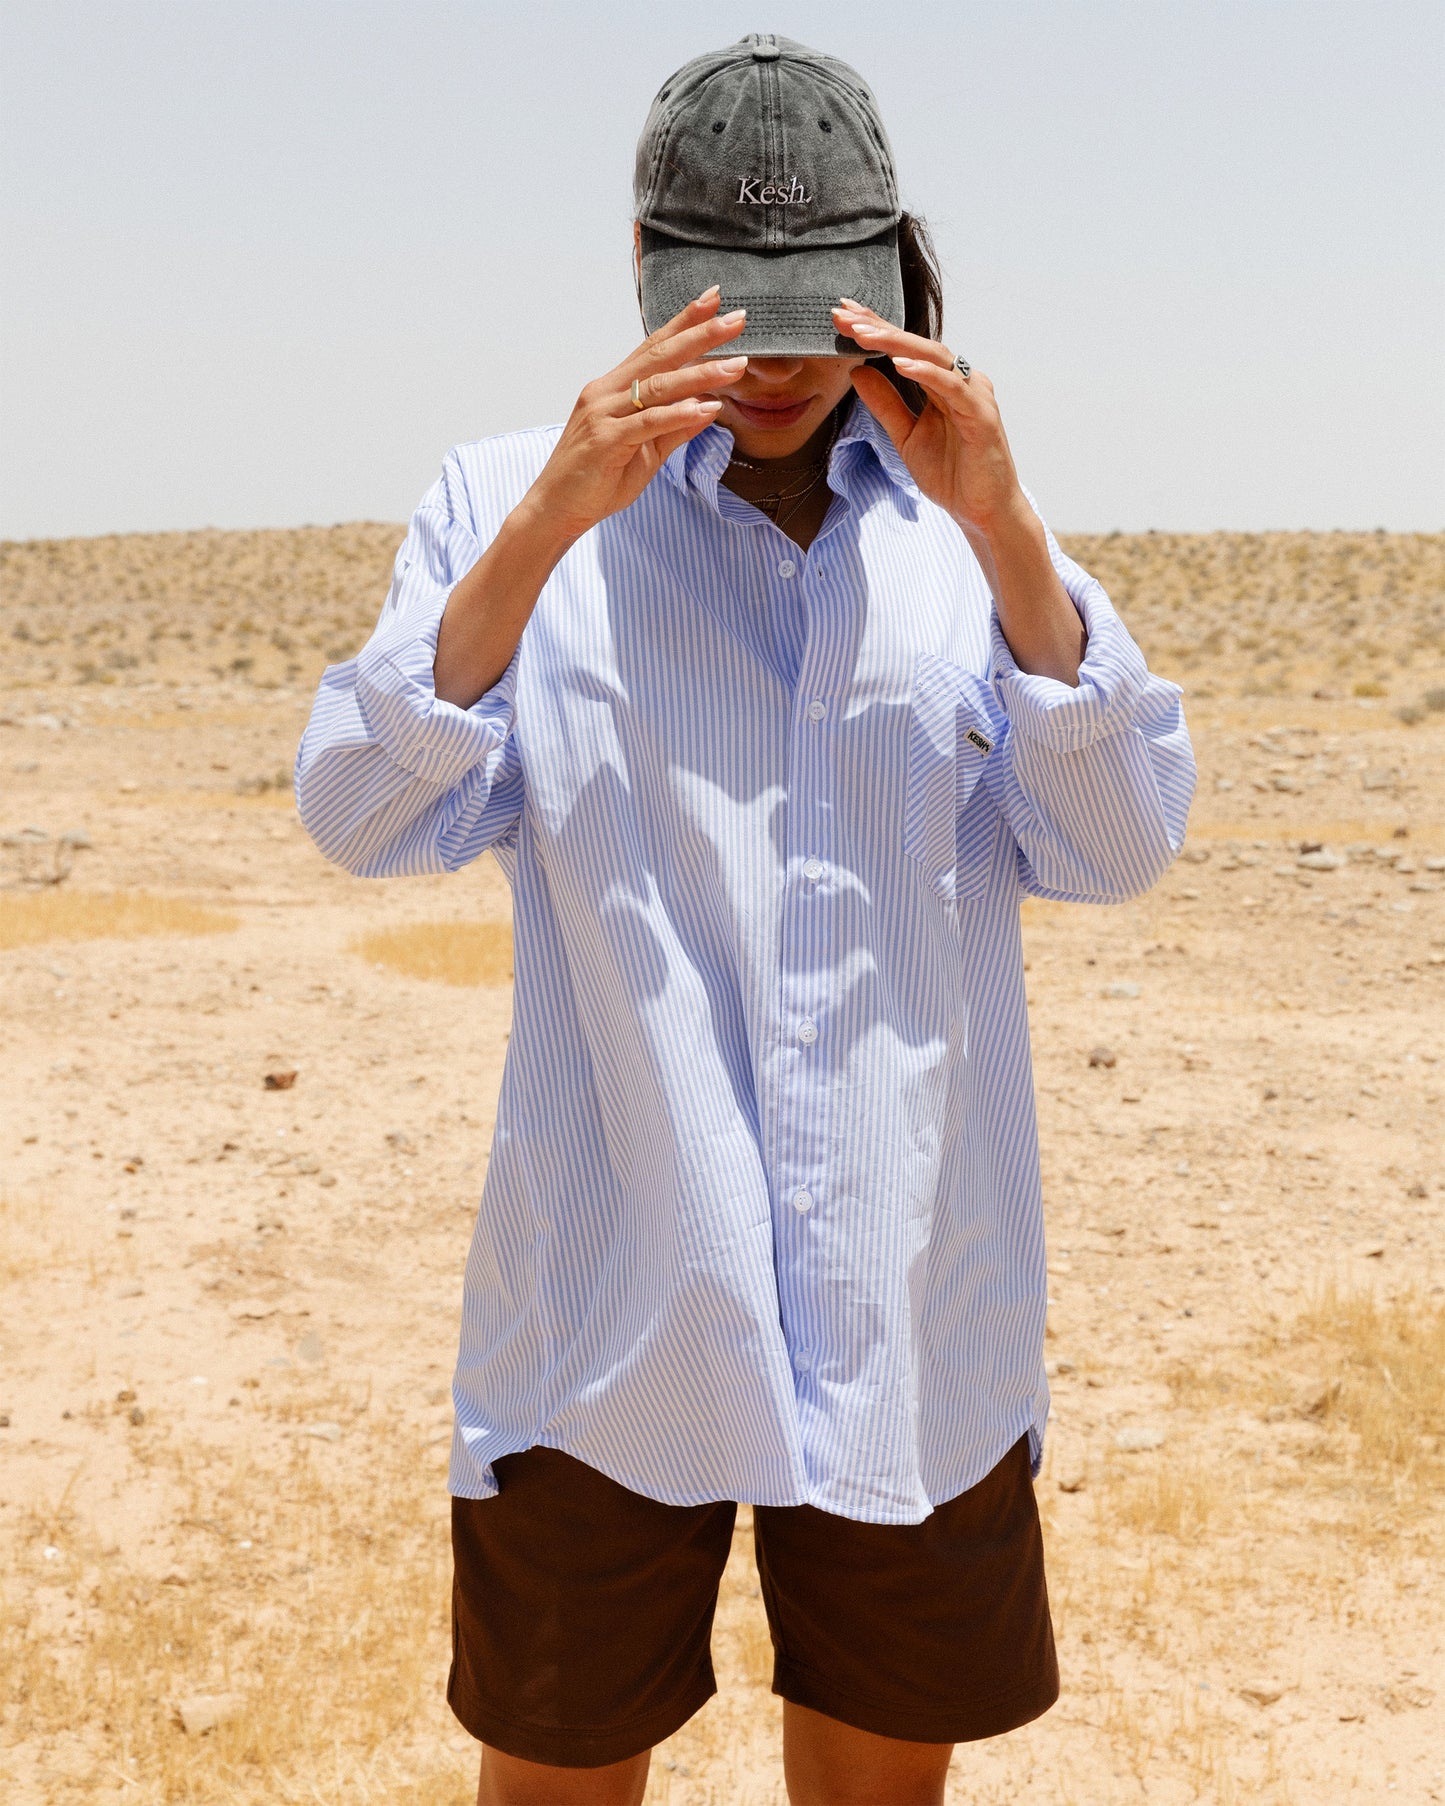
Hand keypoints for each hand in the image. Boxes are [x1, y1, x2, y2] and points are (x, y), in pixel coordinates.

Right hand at [521, 289, 748, 546]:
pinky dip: (678, 414)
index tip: (714, 299)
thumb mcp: (646, 453)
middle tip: (736, 318)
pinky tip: (706, 408)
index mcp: (613, 389)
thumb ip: (675, 429)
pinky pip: (647, 423)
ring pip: (657, 386)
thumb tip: (708, 408)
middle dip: (699, 334)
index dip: (684, 323)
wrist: (556, 510)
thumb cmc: (596, 481)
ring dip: (699, 374)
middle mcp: (606, 393)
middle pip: (658, 355)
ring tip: (735, 366)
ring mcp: (603, 414)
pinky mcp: (605, 441)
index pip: (653, 348)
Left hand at [833, 300, 1023, 535]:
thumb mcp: (906, 436)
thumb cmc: (952, 475)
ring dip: (897, 343)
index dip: (875, 330)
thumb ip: (885, 404)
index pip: (905, 350)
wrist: (982, 513)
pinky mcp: (982, 417)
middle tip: (844, 314)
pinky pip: (953, 388)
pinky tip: (899, 365)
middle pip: (917, 345)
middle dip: (879, 327)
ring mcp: (973, 396)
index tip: (842, 316)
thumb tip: (856, 372)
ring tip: (863, 334)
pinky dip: (927, 374)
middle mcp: (960, 382)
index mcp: (942, 385)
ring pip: (935, 357)